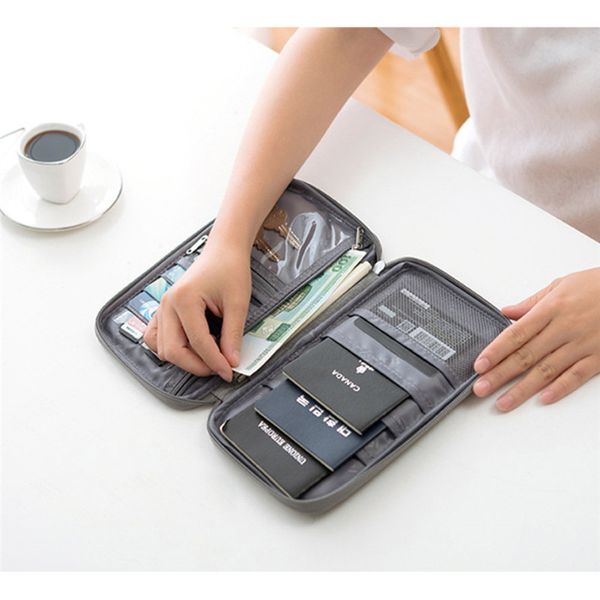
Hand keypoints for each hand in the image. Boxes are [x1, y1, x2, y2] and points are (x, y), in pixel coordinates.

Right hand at [143, 240, 250, 380]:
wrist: (224, 251)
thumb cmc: (230, 269)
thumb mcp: (238, 303)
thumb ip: (233, 335)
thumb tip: (231, 361)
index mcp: (184, 299)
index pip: (198, 342)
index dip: (215, 362)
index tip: (229, 372)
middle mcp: (168, 304)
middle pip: (173, 350)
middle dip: (196, 365)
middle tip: (219, 368)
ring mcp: (162, 307)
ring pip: (161, 348)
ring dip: (183, 359)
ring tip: (207, 357)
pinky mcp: (164, 310)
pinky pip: (157, 337)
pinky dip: (171, 348)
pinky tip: (191, 348)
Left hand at [472, 267, 599, 410]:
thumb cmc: (597, 286)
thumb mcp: (561, 285)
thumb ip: (532, 302)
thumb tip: (506, 312)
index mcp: (551, 309)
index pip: (516, 334)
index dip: (495, 351)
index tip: (479, 365)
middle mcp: (564, 328)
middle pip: (526, 356)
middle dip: (500, 374)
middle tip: (481, 388)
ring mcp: (582, 345)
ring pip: (547, 371)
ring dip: (522, 389)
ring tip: (503, 402)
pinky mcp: (599, 357)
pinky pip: (577, 376)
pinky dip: (560, 388)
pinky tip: (543, 399)